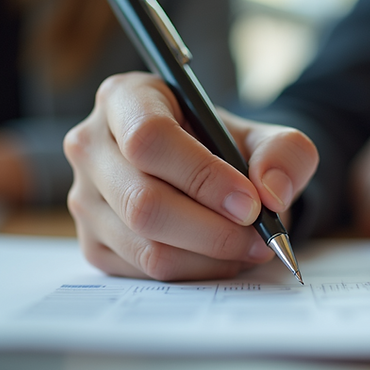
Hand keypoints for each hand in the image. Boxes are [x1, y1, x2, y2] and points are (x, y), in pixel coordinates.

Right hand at [63, 72, 317, 280]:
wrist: (208, 176)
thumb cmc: (226, 147)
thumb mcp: (265, 137)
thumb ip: (284, 153)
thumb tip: (271, 192)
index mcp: (124, 98)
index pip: (149, 138)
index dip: (202, 176)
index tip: (250, 203)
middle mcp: (90, 146)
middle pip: (142, 201)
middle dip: (212, 230)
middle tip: (259, 238)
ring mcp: (84, 198)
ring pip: (145, 245)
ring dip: (209, 256)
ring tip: (249, 247)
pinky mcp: (93, 243)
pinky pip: (143, 272)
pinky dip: (194, 272)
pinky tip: (220, 256)